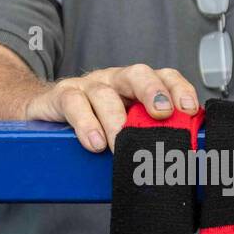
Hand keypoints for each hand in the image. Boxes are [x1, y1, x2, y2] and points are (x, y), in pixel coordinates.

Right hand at [24, 64, 199, 151]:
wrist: (43, 116)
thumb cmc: (93, 125)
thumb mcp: (124, 129)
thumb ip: (148, 135)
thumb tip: (180, 159)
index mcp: (135, 87)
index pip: (163, 77)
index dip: (179, 89)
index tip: (190, 109)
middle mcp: (114, 81)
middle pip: (137, 74)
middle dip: (152, 91)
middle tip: (162, 114)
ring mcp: (87, 86)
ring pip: (104, 94)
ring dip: (116, 121)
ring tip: (120, 147)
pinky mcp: (61, 96)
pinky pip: (74, 104)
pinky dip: (86, 124)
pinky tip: (94, 143)